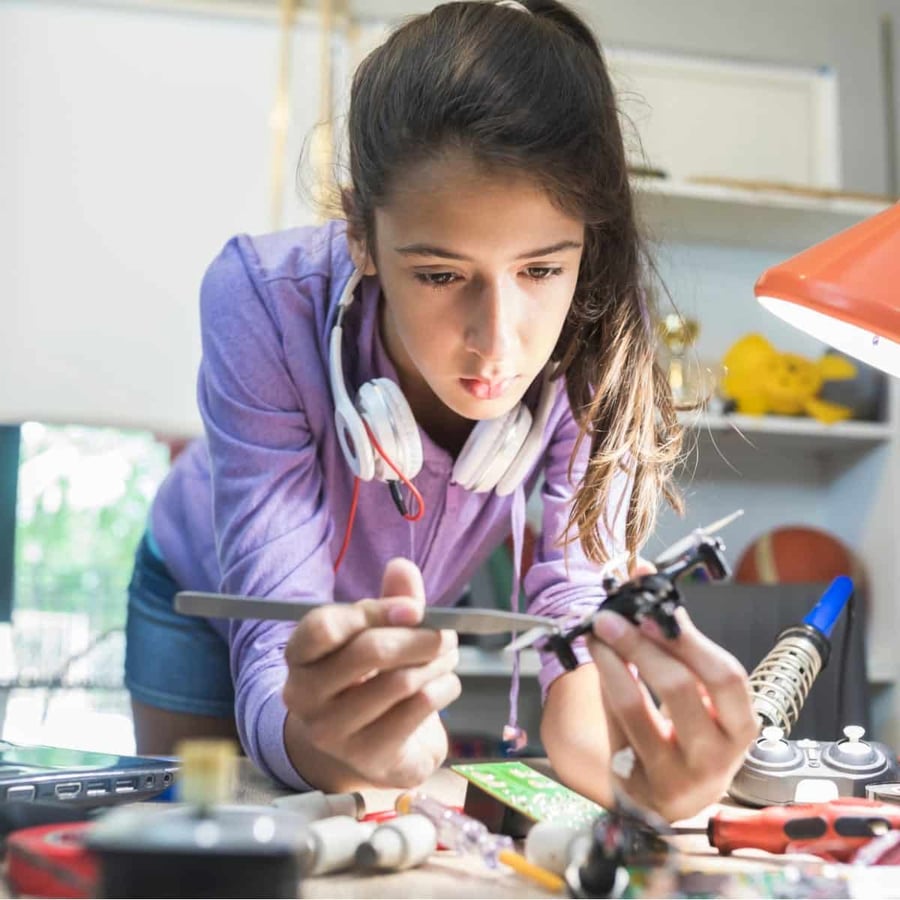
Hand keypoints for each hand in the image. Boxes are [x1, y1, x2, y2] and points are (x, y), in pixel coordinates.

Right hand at [282, 558, 460, 788]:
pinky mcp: (368, 758)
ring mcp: (333, 732)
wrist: (369, 748)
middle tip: (444, 633)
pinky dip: (443, 688)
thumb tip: (402, 567)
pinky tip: (444, 684)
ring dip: (436, 662)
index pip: (324, 627)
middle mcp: (304, 696)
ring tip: (446, 657)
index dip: (375, 611)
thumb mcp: (375, 635)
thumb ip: (390, 600)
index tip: (414, 609)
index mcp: (299, 656)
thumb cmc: (369, 679)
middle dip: (417, 637)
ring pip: (400, 682)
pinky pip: (419, 709)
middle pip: (368, 653)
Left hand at [587, 606, 756, 821]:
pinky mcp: (637, 784)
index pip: (727, 679)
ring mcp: (675, 777)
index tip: (657, 612)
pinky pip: (612, 726)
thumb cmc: (689, 728)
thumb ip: (672, 632)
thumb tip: (643, 572)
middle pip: (679, 689)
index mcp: (740, 725)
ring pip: (637, 710)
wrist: (672, 793)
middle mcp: (715, 757)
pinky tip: (599, 662)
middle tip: (610, 616)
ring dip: (611, 662)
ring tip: (597, 634)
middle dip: (640, 645)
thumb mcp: (696, 687)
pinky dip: (604, 687)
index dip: (691, 642)